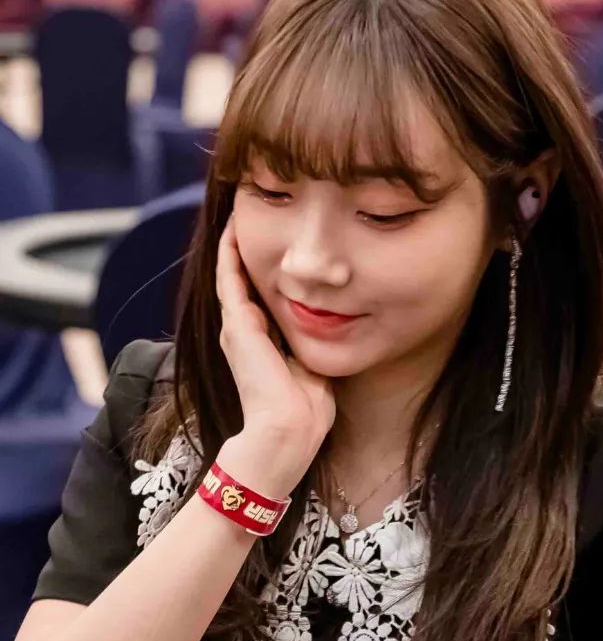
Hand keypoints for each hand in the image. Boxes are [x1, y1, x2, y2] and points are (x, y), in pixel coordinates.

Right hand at [215, 215, 333, 493]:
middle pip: (242, 279)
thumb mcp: (312, 367)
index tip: (278, 242)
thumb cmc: (307, 410)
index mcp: (261, 342)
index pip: (260, 295)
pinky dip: (231, 250)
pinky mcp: (238, 324)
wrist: (289, 431)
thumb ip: (313, 345)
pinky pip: (230, 276)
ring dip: (236, 243)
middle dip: (249, 249)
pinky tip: (236, 224)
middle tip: (254, 213)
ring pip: (232, 273)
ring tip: (240, 209)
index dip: (265, 269)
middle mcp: (244, 331)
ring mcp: (237, 327)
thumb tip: (334, 328)